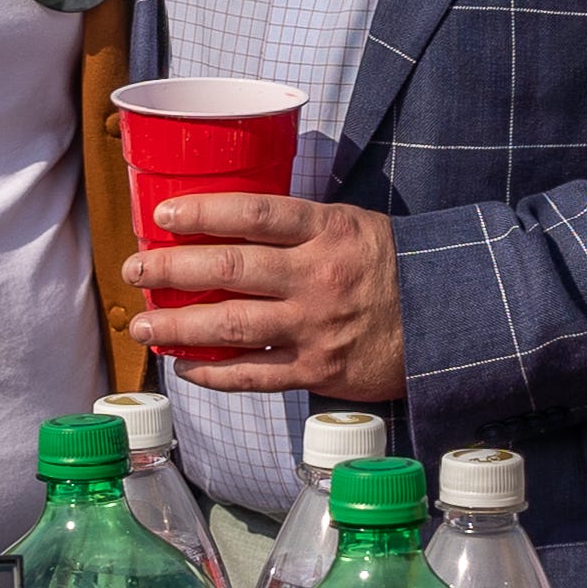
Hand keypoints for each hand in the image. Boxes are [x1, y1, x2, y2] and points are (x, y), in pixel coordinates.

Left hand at [127, 193, 405, 397]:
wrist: (452, 318)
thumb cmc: (394, 267)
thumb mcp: (355, 225)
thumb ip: (301, 227)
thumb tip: (234, 225)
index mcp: (327, 230)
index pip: (253, 214)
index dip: (202, 212)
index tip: (163, 217)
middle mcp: (317, 275)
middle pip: (230, 267)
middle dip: (172, 269)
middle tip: (134, 271)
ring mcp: (316, 326)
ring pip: (233, 324)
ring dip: (180, 326)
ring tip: (143, 326)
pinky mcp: (320, 369)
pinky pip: (256, 375)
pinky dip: (216, 374)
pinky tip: (187, 368)